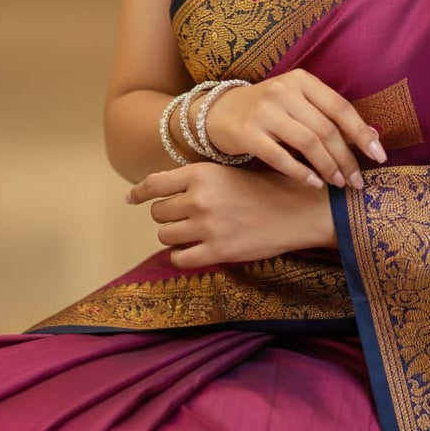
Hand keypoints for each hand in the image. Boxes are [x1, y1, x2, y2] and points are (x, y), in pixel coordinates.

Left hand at [126, 162, 336, 268]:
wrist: (298, 209)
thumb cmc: (266, 186)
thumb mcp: (230, 172)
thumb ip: (199, 179)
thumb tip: (166, 191)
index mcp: (201, 173)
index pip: (154, 184)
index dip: (138, 192)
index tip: (131, 198)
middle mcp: (199, 199)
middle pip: (158, 213)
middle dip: (167, 215)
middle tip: (185, 215)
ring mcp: (206, 227)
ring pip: (165, 236)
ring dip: (175, 235)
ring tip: (194, 232)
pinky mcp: (216, 251)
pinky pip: (179, 258)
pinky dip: (183, 255)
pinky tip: (196, 249)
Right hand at [201, 69, 386, 188]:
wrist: (219, 112)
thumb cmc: (269, 110)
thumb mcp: (297, 102)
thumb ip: (328, 115)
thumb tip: (372, 137)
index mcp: (302, 80)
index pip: (340, 107)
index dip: (361, 133)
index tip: (379, 156)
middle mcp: (284, 91)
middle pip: (326, 129)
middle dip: (346, 159)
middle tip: (357, 181)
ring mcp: (264, 111)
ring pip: (307, 143)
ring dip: (327, 167)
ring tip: (338, 183)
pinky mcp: (247, 133)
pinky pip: (280, 157)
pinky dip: (300, 172)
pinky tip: (313, 183)